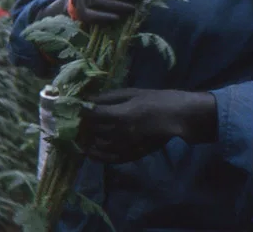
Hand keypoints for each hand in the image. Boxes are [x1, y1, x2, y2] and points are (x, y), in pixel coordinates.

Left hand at [80, 89, 217, 163]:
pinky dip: (98, 156)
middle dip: (82, 125)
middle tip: (74, 120)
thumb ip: (109, 98)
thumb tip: (88, 100)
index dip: (80, 111)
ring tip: (80, 134)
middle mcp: (119, 133)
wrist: (178, 117)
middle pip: (93, 130)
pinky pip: (110, 158)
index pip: (91, 115)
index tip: (73, 108)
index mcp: (119, 115)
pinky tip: (90, 151)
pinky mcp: (131, 154)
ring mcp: (125, 145)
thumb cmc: (157, 99)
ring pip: (98, 145)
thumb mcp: (132, 93)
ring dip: (88, 139)